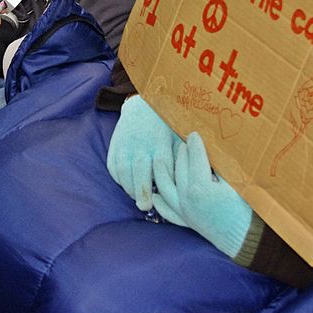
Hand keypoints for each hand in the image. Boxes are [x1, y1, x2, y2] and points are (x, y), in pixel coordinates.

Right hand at [107, 95, 181, 210]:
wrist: (143, 106)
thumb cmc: (167, 126)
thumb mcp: (179, 136)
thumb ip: (186, 157)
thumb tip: (200, 180)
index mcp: (161, 140)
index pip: (161, 164)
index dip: (163, 182)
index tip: (168, 196)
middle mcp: (141, 141)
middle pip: (139, 168)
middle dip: (141, 190)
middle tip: (145, 206)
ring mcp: (125, 143)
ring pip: (123, 170)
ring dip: (129, 187)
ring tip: (137, 197)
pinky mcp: (115, 144)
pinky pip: (113, 166)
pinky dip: (118, 178)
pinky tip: (127, 184)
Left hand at [152, 132, 251, 257]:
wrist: (249, 240)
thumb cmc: (248, 210)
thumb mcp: (238, 183)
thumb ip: (222, 167)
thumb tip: (214, 149)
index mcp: (199, 186)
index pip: (194, 157)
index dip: (195, 143)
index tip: (193, 133)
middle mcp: (186, 198)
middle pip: (180, 169)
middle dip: (182, 152)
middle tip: (184, 141)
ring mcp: (184, 212)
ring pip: (166, 188)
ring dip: (162, 172)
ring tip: (158, 160)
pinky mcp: (187, 223)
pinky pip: (168, 211)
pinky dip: (160, 203)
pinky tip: (155, 196)